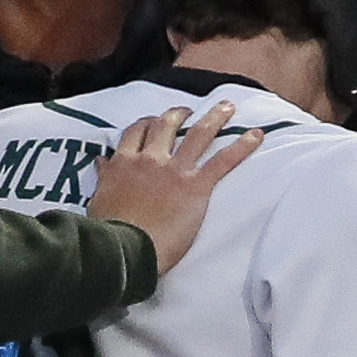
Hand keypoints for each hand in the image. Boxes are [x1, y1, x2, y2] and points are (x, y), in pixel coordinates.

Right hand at [89, 101, 254, 276]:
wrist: (125, 248)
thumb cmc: (110, 231)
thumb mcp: (99, 199)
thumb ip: (105, 177)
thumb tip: (101, 162)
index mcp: (124, 163)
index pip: (135, 132)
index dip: (146, 123)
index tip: (152, 120)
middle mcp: (149, 159)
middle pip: (165, 125)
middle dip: (178, 114)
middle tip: (188, 111)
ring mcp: (174, 170)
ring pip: (197, 134)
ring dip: (215, 117)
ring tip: (227, 107)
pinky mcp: (195, 186)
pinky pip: (223, 161)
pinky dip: (242, 147)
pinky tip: (257, 136)